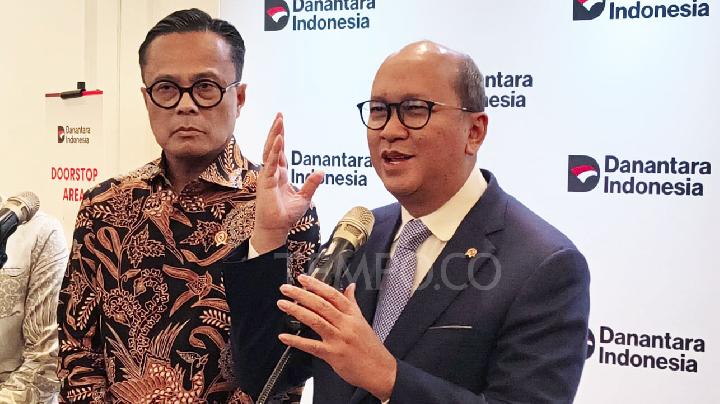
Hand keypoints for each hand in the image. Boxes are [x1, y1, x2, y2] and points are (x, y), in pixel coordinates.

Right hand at [251, 113, 322, 253]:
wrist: (276, 228)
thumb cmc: (286, 215)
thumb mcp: (304, 197)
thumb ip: (311, 183)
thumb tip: (321, 171)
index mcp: (279, 174)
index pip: (280, 152)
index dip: (280, 137)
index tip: (281, 123)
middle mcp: (272, 172)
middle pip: (273, 147)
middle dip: (276, 131)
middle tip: (279, 115)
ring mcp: (267, 176)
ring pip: (270, 152)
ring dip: (274, 136)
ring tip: (278, 122)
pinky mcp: (265, 183)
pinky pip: (270, 164)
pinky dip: (274, 152)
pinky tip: (278, 140)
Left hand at [277, 275, 396, 400]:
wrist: (380, 370)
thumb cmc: (370, 347)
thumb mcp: (363, 321)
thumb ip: (353, 303)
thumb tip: (350, 287)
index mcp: (352, 315)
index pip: (333, 295)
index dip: (317, 285)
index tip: (303, 279)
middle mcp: (346, 324)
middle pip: (321, 305)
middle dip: (302, 294)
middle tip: (286, 289)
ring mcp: (339, 339)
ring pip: (316, 320)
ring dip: (297, 311)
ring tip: (283, 304)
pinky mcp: (333, 355)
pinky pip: (312, 346)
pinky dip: (297, 341)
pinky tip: (284, 336)